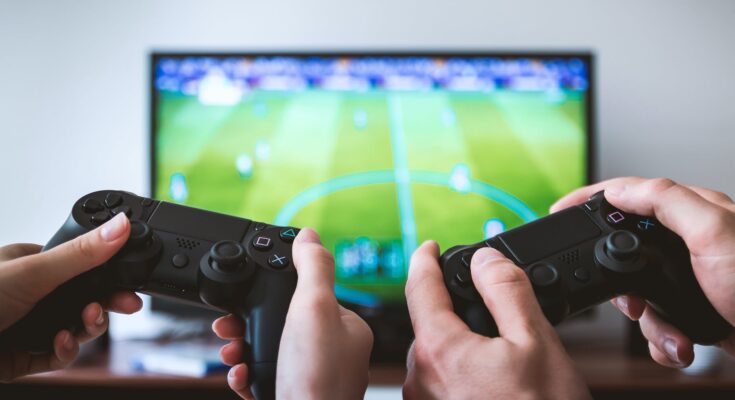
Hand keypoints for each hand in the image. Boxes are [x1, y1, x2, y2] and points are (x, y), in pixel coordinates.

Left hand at [0, 213, 142, 380]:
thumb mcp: (33, 272)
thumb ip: (81, 254)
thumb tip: (120, 227)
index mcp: (30, 265)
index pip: (81, 268)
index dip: (108, 275)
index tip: (130, 283)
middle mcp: (30, 295)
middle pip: (83, 299)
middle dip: (103, 305)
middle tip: (125, 306)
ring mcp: (27, 326)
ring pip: (74, 329)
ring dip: (86, 329)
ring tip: (84, 324)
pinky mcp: (23, 358)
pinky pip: (57, 356)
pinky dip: (65, 351)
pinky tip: (61, 344)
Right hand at [212, 228, 372, 399]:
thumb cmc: (315, 380)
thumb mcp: (313, 308)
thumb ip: (313, 268)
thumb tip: (311, 235)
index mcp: (346, 327)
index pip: (309, 292)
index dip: (276, 289)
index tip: (250, 290)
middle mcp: (334, 352)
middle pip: (284, 321)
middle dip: (250, 322)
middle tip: (229, 326)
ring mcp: (314, 377)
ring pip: (271, 349)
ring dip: (243, 348)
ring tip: (231, 353)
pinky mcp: (295, 396)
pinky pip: (266, 377)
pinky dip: (248, 375)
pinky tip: (241, 376)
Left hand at [403, 241, 589, 399]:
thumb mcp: (536, 343)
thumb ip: (507, 292)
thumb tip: (485, 260)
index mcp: (438, 350)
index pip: (420, 287)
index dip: (426, 259)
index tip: (429, 246)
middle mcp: (420, 379)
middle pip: (429, 323)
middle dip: (453, 309)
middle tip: (488, 308)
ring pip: (436, 355)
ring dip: (459, 343)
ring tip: (500, 354)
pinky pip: (440, 382)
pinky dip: (460, 370)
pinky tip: (491, 381)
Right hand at [551, 177, 734, 366]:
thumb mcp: (713, 233)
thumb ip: (665, 202)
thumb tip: (619, 190)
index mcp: (691, 212)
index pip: (628, 193)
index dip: (590, 199)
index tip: (559, 210)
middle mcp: (687, 241)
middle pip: (624, 247)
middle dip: (620, 281)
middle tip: (626, 298)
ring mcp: (689, 277)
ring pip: (638, 292)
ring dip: (648, 321)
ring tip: (668, 330)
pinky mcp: (692, 308)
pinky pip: (657, 321)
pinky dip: (662, 338)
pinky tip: (679, 342)